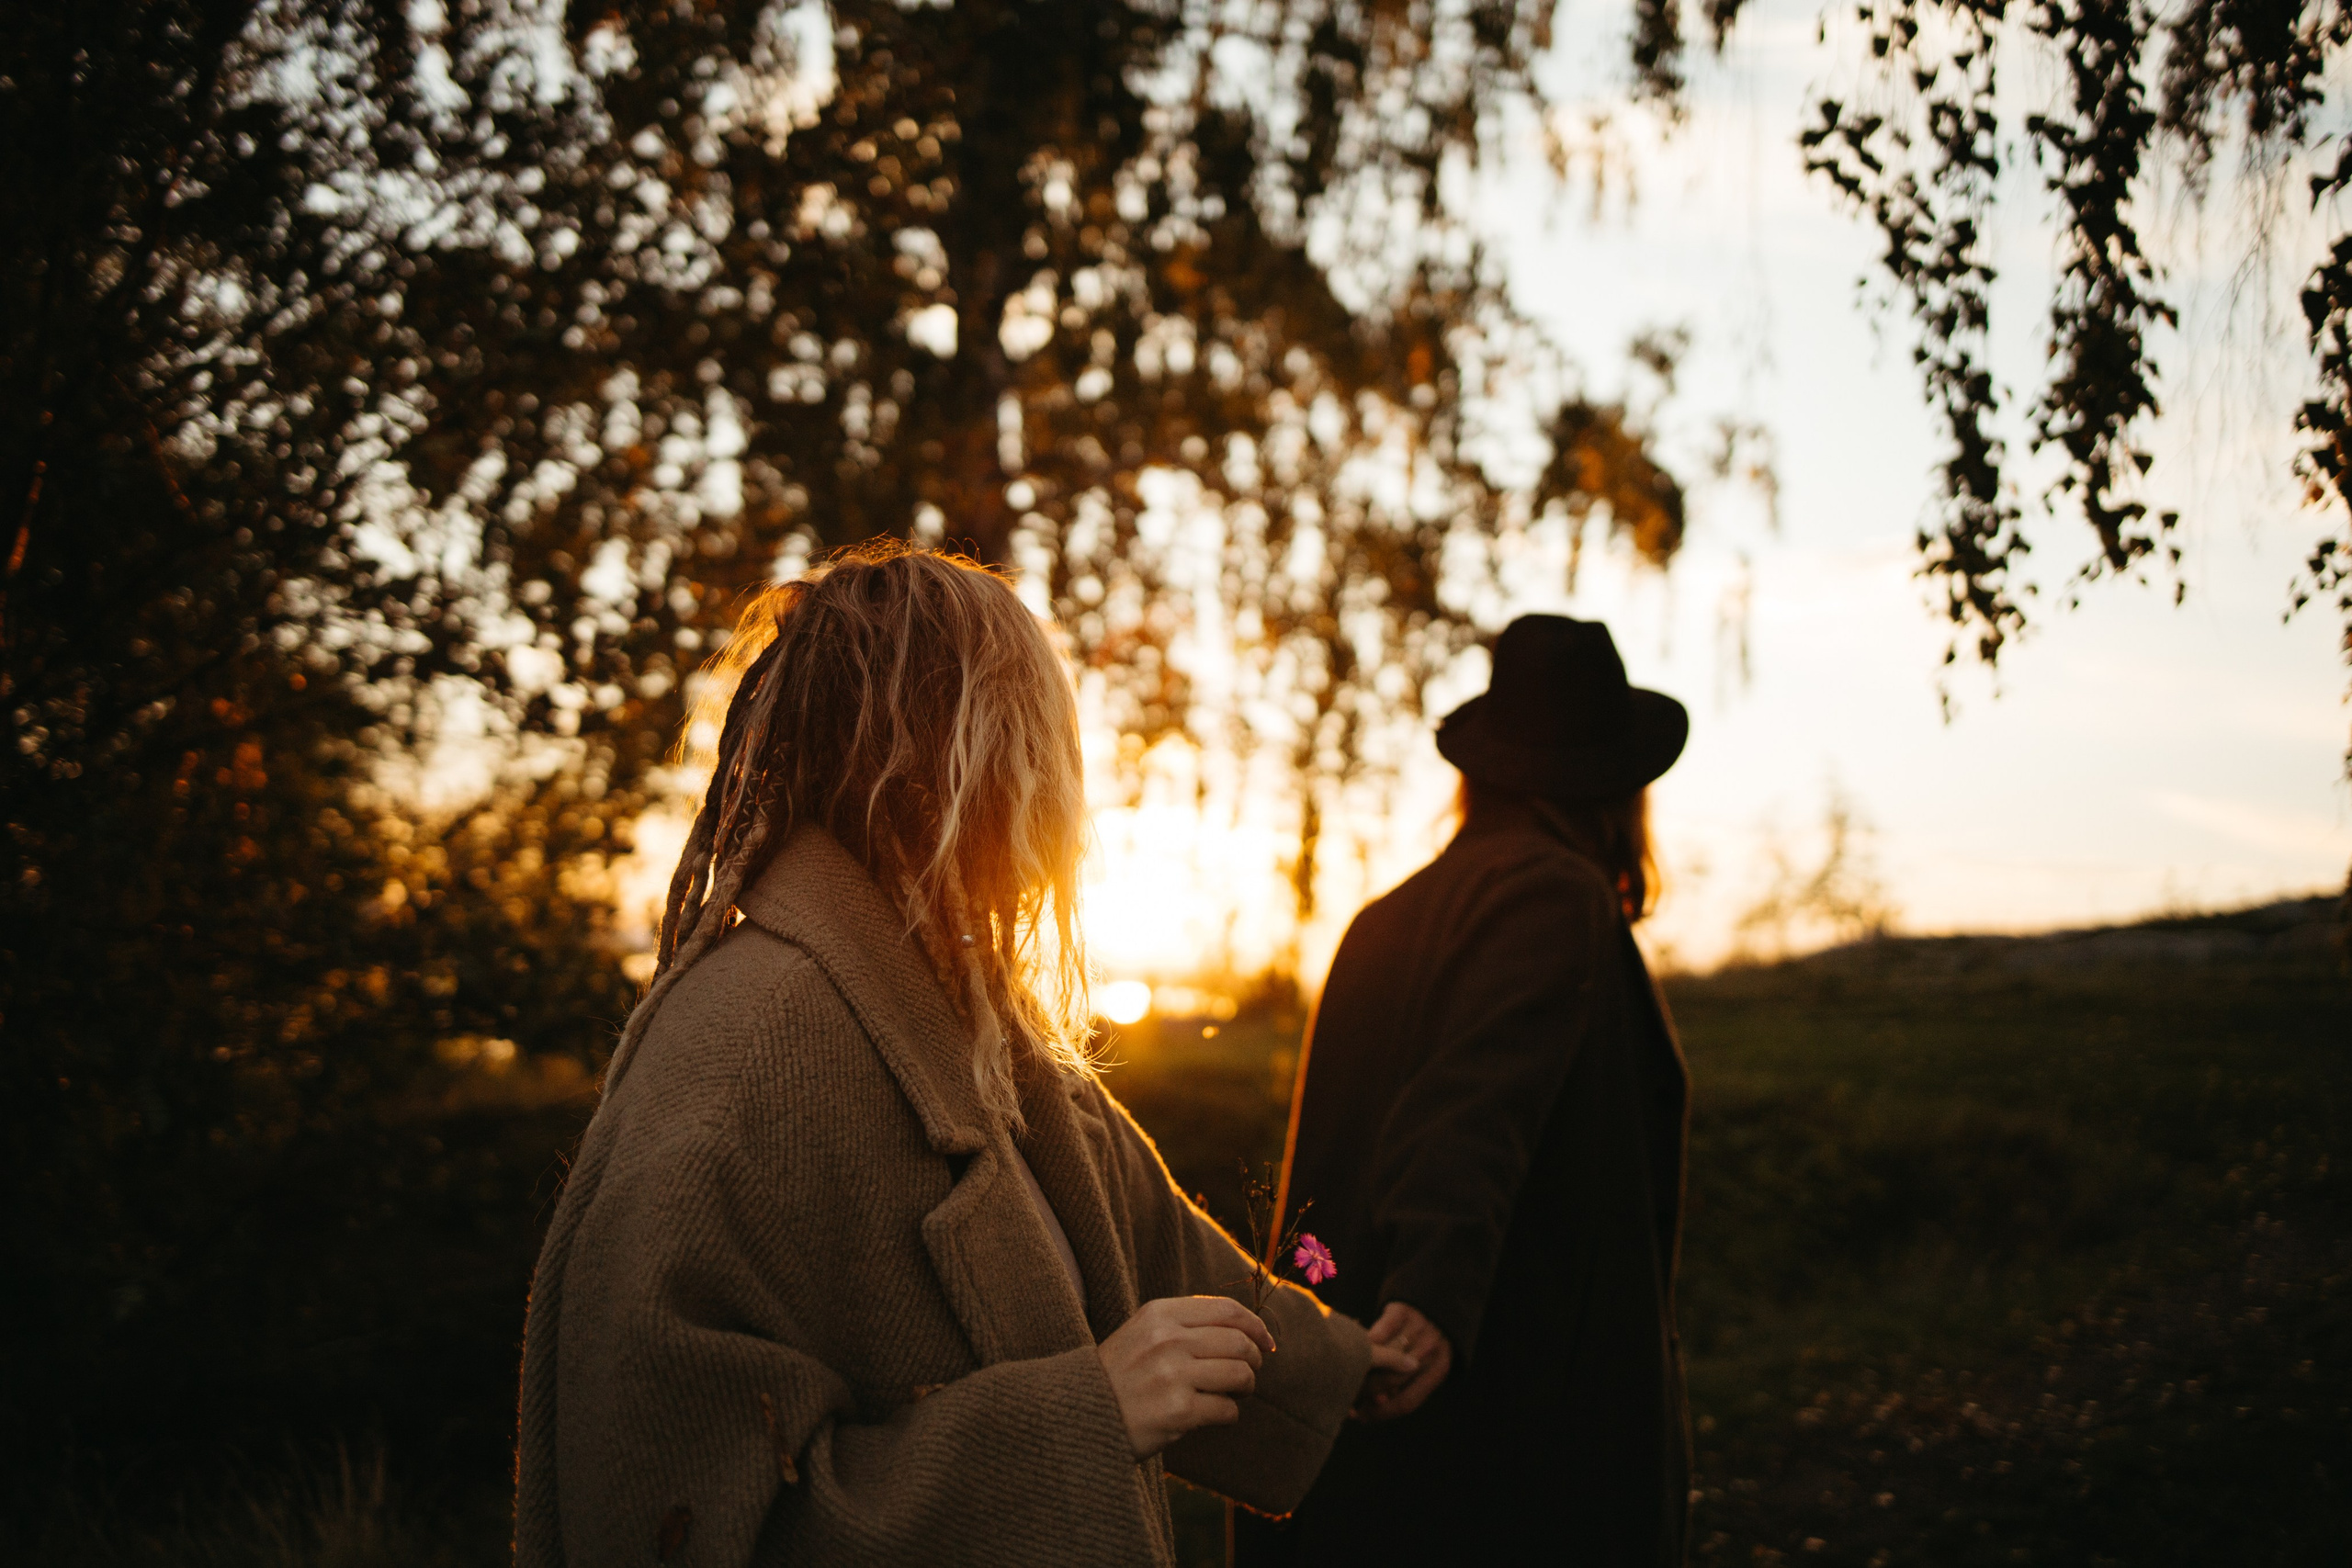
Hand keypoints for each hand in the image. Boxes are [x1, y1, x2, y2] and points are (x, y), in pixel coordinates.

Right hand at [1096, 1295, 1275, 1458]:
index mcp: (1159, 1313)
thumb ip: (1186, 1324)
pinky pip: (1227, 1409)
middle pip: (1239, 1342)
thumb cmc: (1118, 1375)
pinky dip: (1229, 1413)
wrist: (1077, 1414)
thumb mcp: (1143, 1333)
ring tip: (1235, 1394)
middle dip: (1254, 1359)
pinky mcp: (1178, 1411)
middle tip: (1250, 1373)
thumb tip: (1247, 1330)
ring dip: (1246, 1387)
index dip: (1255, 1325)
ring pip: (1239, 1374)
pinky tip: (1214, 1415)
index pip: (1226, 1309)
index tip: (1266, 1342)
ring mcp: (1173, 1375)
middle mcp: (1167, 1339)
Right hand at [1356, 1300, 1450, 1420]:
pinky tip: (1351, 1350)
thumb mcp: (1424, 1366)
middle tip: (1348, 1399)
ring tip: (1345, 1378)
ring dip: (1362, 1370)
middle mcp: (1430, 1351)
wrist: (1434, 1300)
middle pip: (1393, 1380)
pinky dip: (1366, 1342)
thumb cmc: (1424, 1342)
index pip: (1407, 1402)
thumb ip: (1404, 1386)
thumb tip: (1376, 1404)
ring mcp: (1418, 1329)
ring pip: (1384, 1357)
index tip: (1363, 1418)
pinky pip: (1380, 1330)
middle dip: (1367, 1393)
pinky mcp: (1402, 1310)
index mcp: (1438, 1370)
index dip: (1382, 1413)